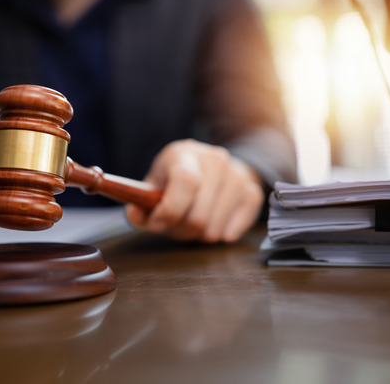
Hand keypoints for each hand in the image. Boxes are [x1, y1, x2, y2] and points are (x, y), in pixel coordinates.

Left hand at [125, 139, 263, 242]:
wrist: (212, 165)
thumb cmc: (176, 178)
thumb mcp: (154, 184)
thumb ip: (140, 203)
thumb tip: (136, 217)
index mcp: (185, 154)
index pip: (186, 182)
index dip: (169, 210)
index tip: (156, 224)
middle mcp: (215, 161)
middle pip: (198, 215)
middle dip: (180, 230)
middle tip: (173, 226)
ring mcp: (237, 176)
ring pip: (214, 229)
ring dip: (198, 235)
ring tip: (192, 222)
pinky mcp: (252, 193)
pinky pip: (233, 231)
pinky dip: (219, 235)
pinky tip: (211, 222)